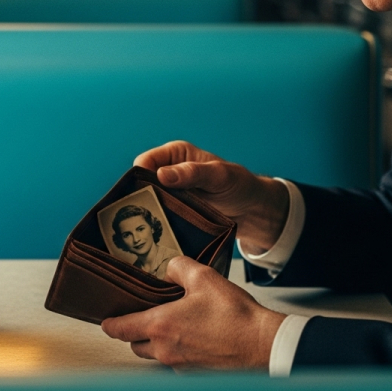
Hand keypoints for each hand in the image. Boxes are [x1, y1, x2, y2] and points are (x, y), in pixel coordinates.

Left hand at [102, 257, 284, 369]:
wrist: (263, 346)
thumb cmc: (234, 315)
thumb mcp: (203, 277)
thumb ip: (178, 267)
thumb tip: (168, 271)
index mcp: (160, 326)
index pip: (122, 329)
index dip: (111, 324)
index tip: (105, 321)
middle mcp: (166, 350)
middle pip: (136, 345)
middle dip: (135, 332)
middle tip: (142, 316)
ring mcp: (181, 365)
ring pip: (156, 355)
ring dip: (156, 342)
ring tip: (171, 323)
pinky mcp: (197, 374)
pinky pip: (177, 362)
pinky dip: (177, 350)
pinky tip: (193, 336)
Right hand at [135, 141, 287, 252]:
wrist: (252, 210)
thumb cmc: (238, 184)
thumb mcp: (219, 175)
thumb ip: (192, 173)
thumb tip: (161, 174)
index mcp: (175, 154)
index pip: (145, 161)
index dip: (140, 177)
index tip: (143, 196)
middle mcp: (168, 172)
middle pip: (141, 183)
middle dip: (141, 198)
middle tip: (145, 216)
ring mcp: (169, 193)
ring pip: (147, 202)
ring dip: (149, 214)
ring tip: (149, 229)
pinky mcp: (173, 212)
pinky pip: (158, 217)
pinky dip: (157, 225)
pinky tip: (157, 236)